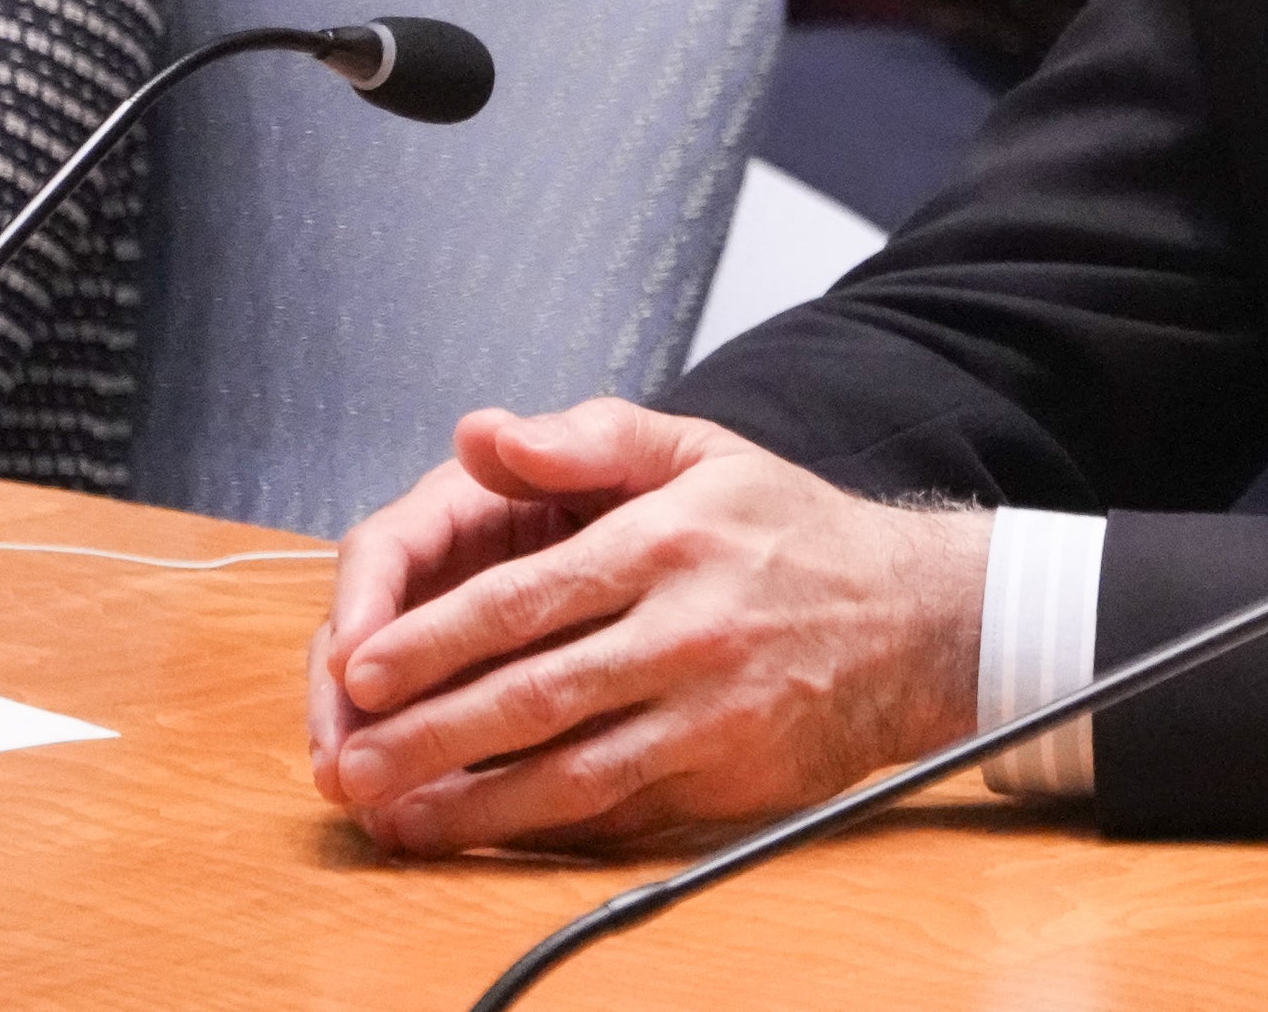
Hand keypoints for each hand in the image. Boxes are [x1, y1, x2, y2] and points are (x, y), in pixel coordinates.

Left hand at [307, 399, 989, 855]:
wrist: (915, 620)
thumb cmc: (796, 533)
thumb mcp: (703, 451)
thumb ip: (588, 437)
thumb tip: (482, 434)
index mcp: (669, 542)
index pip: (527, 596)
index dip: (433, 638)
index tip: (361, 668)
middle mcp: (688, 630)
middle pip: (534, 693)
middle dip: (428, 735)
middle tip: (351, 760)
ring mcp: (710, 712)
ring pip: (570, 771)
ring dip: (472, 804)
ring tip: (396, 815)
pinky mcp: (729, 776)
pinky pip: (620, 811)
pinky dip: (544, 831)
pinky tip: (486, 832)